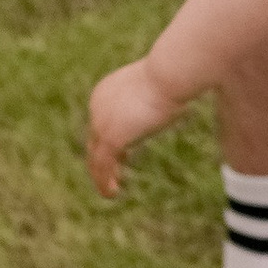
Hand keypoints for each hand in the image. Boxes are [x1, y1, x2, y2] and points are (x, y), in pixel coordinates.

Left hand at [86, 57, 182, 198]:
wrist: (168, 74)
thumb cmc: (172, 77)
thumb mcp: (159, 90)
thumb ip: (155, 101)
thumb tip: (174, 103)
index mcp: (104, 92)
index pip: (100, 123)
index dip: (108, 142)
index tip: (123, 157)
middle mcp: (96, 107)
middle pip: (94, 141)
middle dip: (103, 161)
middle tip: (114, 176)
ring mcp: (101, 123)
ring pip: (95, 157)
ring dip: (102, 177)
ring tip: (110, 192)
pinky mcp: (110, 137)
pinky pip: (103, 166)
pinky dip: (105, 182)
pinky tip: (113, 193)